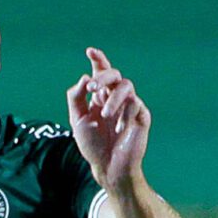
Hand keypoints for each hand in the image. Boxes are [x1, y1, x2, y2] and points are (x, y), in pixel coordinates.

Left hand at [67, 48, 149, 188]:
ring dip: (113, 97)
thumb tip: (84, 77)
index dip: (98, 60)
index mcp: (100, 96)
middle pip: (113, 75)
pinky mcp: (141, 116)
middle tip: (91, 87)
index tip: (90, 51)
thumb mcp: (78, 120)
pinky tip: (118, 128)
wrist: (107, 166)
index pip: (101, 72)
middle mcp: (115, 97)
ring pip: (127, 86)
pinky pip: (136, 105)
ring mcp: (130, 106)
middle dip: (102, 76)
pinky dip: (124, 115)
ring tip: (104, 114)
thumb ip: (76, 98)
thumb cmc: (92, 144)